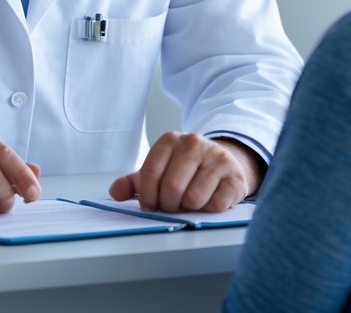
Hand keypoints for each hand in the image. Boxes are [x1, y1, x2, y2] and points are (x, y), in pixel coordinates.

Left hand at [108, 133, 263, 212]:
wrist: (221, 163)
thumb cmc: (184, 171)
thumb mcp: (158, 172)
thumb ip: (133, 183)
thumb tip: (115, 192)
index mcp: (170, 140)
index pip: (150, 174)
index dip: (147, 197)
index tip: (150, 205)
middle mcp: (193, 143)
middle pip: (171, 187)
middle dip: (168, 205)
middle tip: (172, 206)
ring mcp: (217, 158)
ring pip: (193, 198)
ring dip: (189, 209)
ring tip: (190, 202)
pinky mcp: (235, 176)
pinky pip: (216, 205)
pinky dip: (209, 210)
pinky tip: (208, 200)